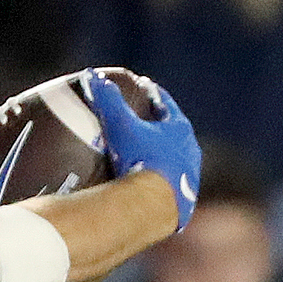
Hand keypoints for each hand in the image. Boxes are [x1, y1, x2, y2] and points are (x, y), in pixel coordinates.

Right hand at [87, 70, 199, 227]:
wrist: (152, 206)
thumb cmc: (138, 160)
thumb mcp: (120, 126)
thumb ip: (108, 100)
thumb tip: (93, 75)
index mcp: (179, 129)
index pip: (165, 104)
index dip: (152, 94)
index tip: (143, 87)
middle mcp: (190, 151)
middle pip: (174, 133)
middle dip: (160, 127)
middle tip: (145, 123)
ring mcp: (190, 178)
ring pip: (175, 162)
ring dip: (163, 157)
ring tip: (147, 159)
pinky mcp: (185, 202)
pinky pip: (172, 188)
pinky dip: (162, 183)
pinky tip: (151, 189)